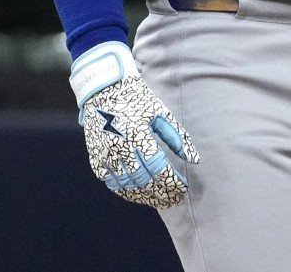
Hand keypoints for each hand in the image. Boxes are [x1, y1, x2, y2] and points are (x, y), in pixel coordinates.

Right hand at [71, 41, 198, 207]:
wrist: (103, 89)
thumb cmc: (138, 99)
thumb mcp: (161, 113)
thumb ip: (178, 138)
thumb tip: (194, 160)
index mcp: (138, 133)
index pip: (158, 168)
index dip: (172, 182)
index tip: (183, 188)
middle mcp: (119, 146)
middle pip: (143, 181)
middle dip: (160, 193)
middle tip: (174, 199)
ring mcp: (104, 154)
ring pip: (126, 185)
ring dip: (144, 197)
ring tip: (159, 200)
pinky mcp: (95, 158)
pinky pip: (111, 182)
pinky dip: (126, 191)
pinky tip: (138, 193)